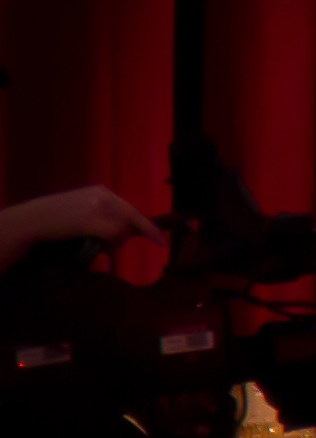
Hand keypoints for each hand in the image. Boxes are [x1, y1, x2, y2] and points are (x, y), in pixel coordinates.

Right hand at [0, 184, 155, 257]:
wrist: (31, 219)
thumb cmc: (55, 221)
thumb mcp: (82, 211)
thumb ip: (103, 218)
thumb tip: (125, 234)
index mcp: (102, 193)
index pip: (132, 211)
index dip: (148, 228)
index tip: (162, 242)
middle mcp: (103, 196)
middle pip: (130, 222)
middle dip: (122, 238)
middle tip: (104, 244)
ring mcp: (96, 207)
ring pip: (122, 231)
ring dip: (112, 243)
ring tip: (91, 242)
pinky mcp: (89, 219)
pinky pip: (112, 235)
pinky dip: (107, 244)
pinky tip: (94, 244)